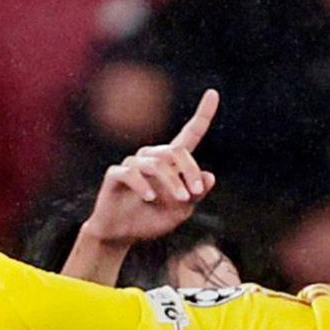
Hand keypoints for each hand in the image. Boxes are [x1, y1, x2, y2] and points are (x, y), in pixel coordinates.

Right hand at [80, 92, 219, 252]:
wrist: (122, 235)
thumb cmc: (152, 220)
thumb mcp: (181, 211)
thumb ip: (195, 195)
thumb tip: (210, 176)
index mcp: (171, 163)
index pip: (189, 134)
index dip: (202, 115)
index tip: (213, 93)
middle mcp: (152, 158)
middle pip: (175, 151)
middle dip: (189, 171)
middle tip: (194, 194)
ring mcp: (132, 165)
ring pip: (156, 164)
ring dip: (171, 183)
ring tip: (179, 201)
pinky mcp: (115, 175)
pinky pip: (130, 173)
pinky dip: (142, 185)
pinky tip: (149, 198)